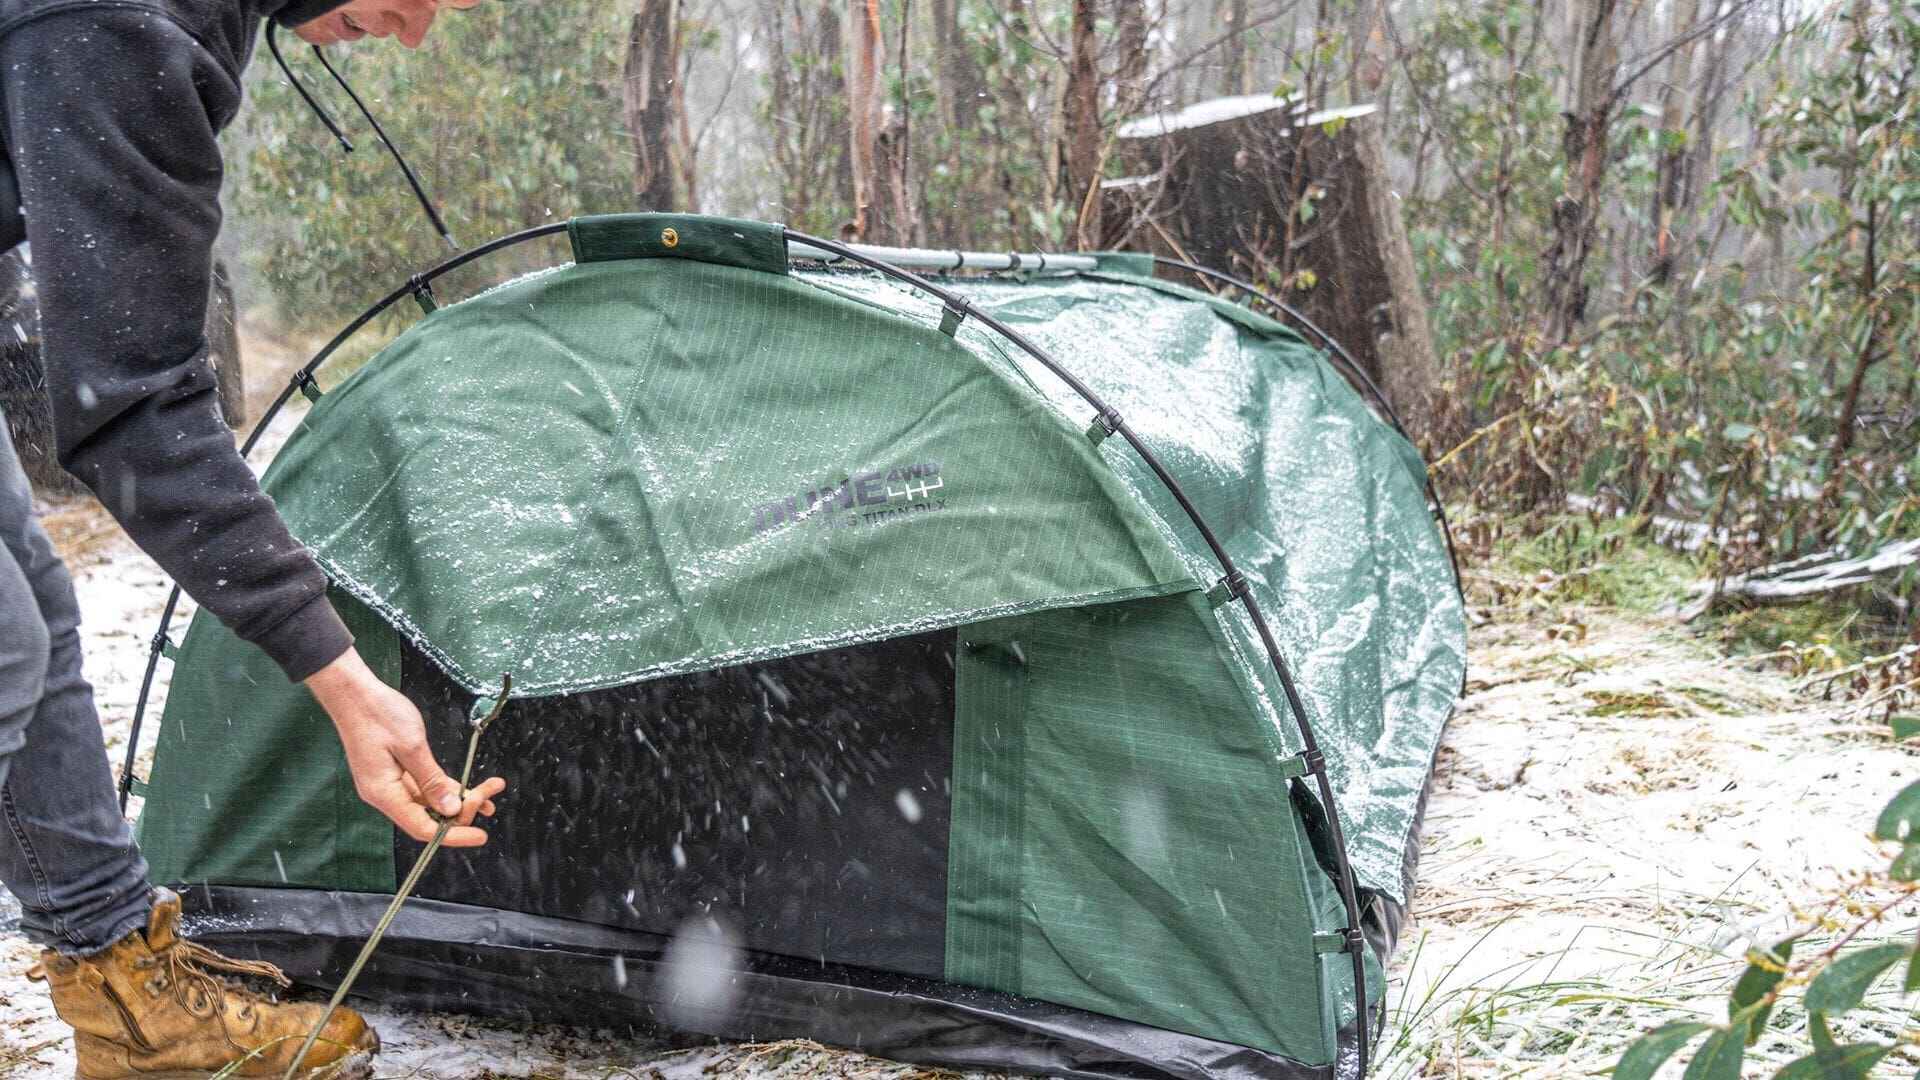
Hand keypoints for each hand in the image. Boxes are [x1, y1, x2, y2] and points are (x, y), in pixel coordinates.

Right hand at [305, 647, 506, 846]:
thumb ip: (432, 781)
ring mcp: (390, 784)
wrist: (355, 694)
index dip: (453, 835)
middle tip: (489, 794)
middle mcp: (385, 795)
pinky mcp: (396, 773)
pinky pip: (426, 788)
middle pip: (429, 817)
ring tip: (492, 788)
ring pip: (431, 803)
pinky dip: (449, 788)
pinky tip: (472, 788)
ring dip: (461, 799)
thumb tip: (452, 810)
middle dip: (463, 810)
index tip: (480, 836)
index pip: (422, 828)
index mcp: (384, 794)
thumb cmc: (379, 715)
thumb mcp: (412, 747)